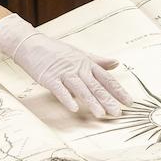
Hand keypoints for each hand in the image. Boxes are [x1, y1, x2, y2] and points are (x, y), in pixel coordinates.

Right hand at [0, 14, 130, 116]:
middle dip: (108, 100)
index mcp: (87, 64)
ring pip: (81, 89)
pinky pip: (60, 90)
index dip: (118, 90)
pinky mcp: (49, 78)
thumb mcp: (80, 54)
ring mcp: (64, 73)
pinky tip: (74, 109)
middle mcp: (78, 68)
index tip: (129, 102)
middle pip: (96, 86)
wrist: (32, 45)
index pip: (106, 78)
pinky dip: (67, 98)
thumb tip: (116, 63)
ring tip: (101, 114)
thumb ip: (98, 61)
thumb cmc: (56, 51)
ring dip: (91, 102)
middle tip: (118, 113)